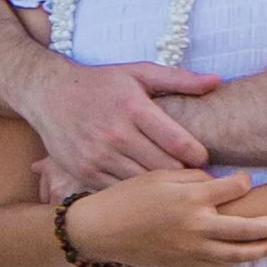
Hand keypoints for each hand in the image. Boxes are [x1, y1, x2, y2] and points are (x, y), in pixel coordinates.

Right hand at [26, 59, 221, 188]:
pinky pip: (120, 190)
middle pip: (165, 168)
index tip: (204, 159)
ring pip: (144, 183)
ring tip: (176, 186)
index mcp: (133, 107)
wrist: (49, 94)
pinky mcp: (84, 172)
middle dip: (185, 175)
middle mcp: (116, 134)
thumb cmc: (101, 83)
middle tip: (196, 178)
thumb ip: (180, 79)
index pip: (178, 142)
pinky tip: (146, 189)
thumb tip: (217, 81)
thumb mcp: (138, 73)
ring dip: (162, 187)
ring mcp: (98, 156)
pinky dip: (136, 192)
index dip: (199, 156)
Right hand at [62, 170, 266, 266]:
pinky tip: (245, 256)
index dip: (244, 183)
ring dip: (262, 249)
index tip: (246, 181)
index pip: (235, 189)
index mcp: (191, 198)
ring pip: (238, 254)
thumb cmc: (127, 197)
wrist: (100, 231)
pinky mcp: (183, 265)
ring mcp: (191, 250)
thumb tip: (218, 181)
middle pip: (249, 228)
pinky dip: (235, 262)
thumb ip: (193, 176)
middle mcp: (197, 226)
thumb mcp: (159, 175)